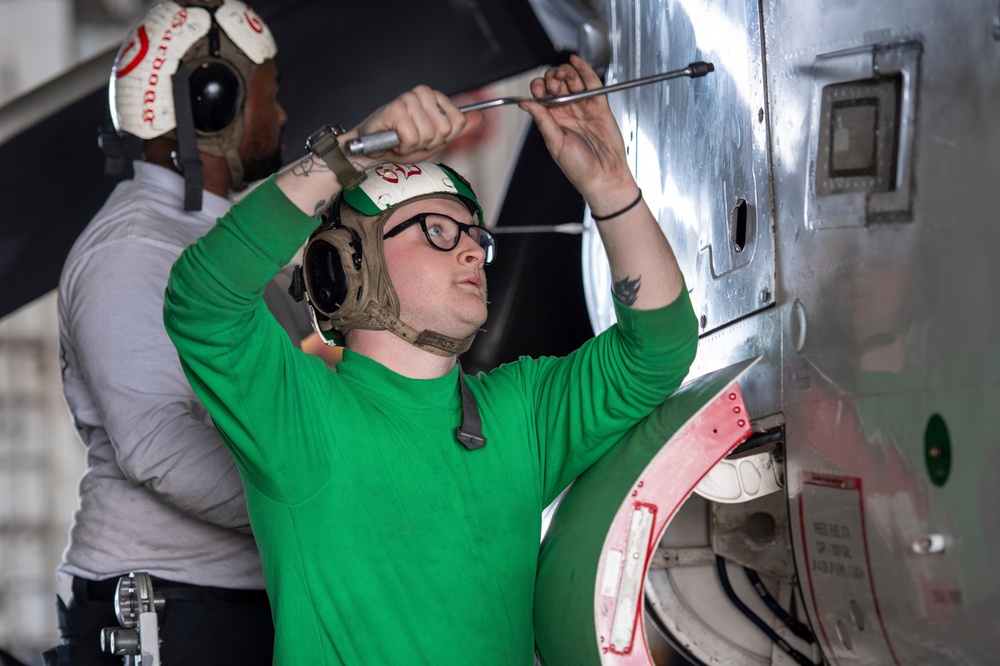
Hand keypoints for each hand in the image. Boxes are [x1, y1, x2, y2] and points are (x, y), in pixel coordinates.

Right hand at [347, 86, 485, 166]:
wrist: (373, 149)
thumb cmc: (402, 143)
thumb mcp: (436, 138)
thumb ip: (458, 128)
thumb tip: (481, 116)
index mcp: (435, 97)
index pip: (458, 122)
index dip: (444, 137)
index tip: (427, 137)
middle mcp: (423, 93)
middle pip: (445, 129)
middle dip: (429, 143)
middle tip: (413, 140)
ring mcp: (409, 99)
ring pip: (429, 134)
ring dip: (415, 145)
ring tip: (403, 140)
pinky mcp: (396, 109)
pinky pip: (412, 138)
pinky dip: (404, 146)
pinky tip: (395, 140)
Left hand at [518, 54, 635, 206]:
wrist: (604, 176)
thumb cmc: (579, 168)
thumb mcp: (555, 143)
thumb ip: (542, 120)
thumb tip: (525, 103)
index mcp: (553, 120)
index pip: (541, 96)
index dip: (539, 88)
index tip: (539, 90)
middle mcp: (567, 111)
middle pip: (556, 83)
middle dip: (552, 78)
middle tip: (552, 85)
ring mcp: (583, 107)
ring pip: (572, 80)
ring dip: (566, 72)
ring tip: (562, 74)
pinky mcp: (599, 105)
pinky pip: (592, 83)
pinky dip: (584, 70)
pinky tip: (576, 62)